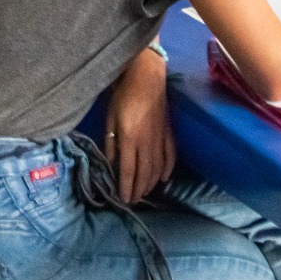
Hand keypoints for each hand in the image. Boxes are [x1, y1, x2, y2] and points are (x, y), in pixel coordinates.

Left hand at [106, 48, 175, 203]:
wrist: (146, 78)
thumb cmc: (123, 95)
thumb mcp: (110, 118)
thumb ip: (110, 142)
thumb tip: (109, 163)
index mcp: (130, 139)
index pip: (128, 171)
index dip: (126, 187)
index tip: (123, 200)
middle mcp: (147, 143)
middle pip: (144, 173)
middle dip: (139, 190)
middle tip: (133, 201)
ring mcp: (161, 138)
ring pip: (158, 167)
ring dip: (151, 183)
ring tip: (145, 193)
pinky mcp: (169, 132)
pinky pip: (171, 156)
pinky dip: (168, 169)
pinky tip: (164, 178)